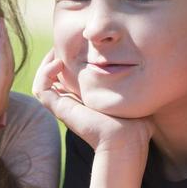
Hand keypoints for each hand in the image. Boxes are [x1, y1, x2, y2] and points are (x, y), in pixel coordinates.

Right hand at [32, 49, 150, 156]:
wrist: (126, 142)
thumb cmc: (136, 125)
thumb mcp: (132, 96)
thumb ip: (133, 85)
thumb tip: (145, 70)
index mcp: (87, 101)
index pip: (70, 79)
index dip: (70, 62)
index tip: (79, 46)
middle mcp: (73, 104)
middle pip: (54, 79)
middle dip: (55, 59)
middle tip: (63, 44)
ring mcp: (65, 107)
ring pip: (42, 83)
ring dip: (46, 64)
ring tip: (56, 51)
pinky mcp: (61, 110)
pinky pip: (41, 88)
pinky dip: (45, 73)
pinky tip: (59, 62)